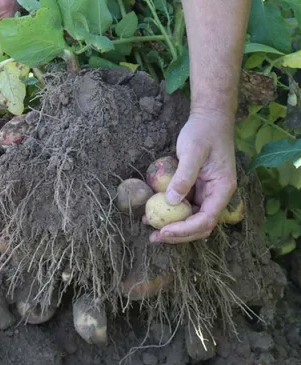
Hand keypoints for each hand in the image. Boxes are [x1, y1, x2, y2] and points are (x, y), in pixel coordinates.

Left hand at [147, 110, 236, 243]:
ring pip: (191, 219)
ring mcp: (207, 193)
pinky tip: (153, 212)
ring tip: (150, 228)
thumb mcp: (192, 151)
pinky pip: (184, 206)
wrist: (209, 118)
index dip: (184, 230)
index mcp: (222, 189)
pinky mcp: (196, 189)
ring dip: (172, 226)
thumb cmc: (203, 132)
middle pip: (199, 225)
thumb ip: (183, 177)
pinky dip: (170, 212)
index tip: (163, 230)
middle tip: (154, 237)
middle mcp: (216, 195)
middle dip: (177, 235)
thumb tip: (170, 202)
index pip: (205, 220)